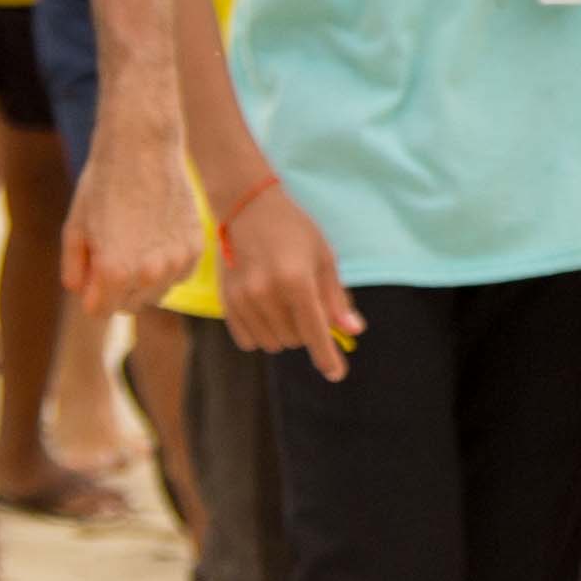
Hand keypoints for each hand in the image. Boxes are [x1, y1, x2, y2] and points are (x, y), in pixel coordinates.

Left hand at [58, 108, 199, 310]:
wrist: (143, 147)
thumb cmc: (103, 184)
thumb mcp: (75, 227)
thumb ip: (75, 269)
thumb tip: (83, 294)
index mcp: (113, 273)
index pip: (99, 312)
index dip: (92, 292)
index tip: (93, 269)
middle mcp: (148, 274)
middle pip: (128, 306)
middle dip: (116, 288)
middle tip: (113, 249)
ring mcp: (176, 262)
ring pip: (155, 293)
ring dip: (142, 279)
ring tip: (135, 239)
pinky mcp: (195, 248)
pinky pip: (177, 275)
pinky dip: (167, 264)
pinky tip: (157, 234)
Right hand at [216, 181, 359, 381]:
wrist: (247, 206)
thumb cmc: (294, 229)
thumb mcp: (324, 257)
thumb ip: (336, 298)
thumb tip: (353, 331)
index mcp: (296, 280)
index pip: (315, 332)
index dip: (328, 357)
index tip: (337, 374)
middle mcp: (267, 292)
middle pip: (295, 340)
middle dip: (307, 331)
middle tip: (306, 305)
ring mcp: (243, 298)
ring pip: (272, 343)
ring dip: (285, 334)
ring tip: (285, 305)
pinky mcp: (226, 301)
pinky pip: (247, 341)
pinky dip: (262, 335)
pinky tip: (266, 312)